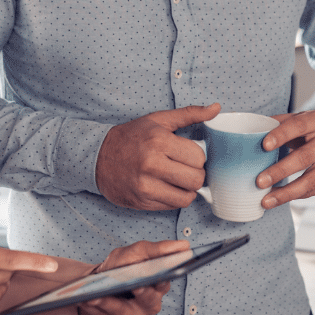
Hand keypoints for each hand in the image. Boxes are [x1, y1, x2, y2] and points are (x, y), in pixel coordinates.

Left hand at [77, 239, 188, 314]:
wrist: (100, 281)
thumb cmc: (122, 265)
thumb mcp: (136, 252)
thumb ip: (156, 249)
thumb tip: (184, 245)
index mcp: (160, 284)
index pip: (165, 281)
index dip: (161, 279)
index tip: (158, 275)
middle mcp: (152, 304)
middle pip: (149, 301)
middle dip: (139, 294)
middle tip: (132, 286)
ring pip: (126, 314)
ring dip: (109, 304)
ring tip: (93, 296)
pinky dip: (97, 312)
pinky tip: (86, 302)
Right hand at [96, 104, 220, 210]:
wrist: (98, 157)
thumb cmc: (131, 137)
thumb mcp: (158, 120)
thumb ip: (189, 114)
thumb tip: (216, 108)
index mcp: (159, 141)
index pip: (198, 158)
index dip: (197, 157)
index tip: (188, 155)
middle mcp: (152, 164)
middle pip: (195, 179)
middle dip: (195, 174)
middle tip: (186, 168)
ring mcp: (145, 186)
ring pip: (186, 197)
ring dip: (187, 189)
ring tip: (177, 179)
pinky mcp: (141, 201)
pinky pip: (172, 206)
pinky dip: (174, 198)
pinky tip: (166, 187)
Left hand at [255, 111, 314, 207]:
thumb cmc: (311, 129)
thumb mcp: (297, 119)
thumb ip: (275, 125)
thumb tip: (247, 134)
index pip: (298, 126)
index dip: (281, 135)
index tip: (264, 145)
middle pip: (304, 158)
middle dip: (280, 171)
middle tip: (259, 182)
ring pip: (311, 180)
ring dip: (287, 192)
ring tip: (266, 201)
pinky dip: (296, 196)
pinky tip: (280, 198)